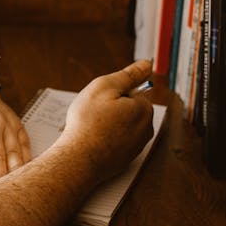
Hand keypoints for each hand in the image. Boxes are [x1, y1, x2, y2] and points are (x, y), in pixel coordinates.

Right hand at [60, 60, 153, 183]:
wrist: (78, 160)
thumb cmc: (88, 123)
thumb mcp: (105, 87)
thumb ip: (129, 75)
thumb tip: (147, 64)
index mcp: (144, 109)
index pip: (132, 92)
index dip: (113, 93)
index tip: (99, 101)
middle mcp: (146, 129)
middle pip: (128, 109)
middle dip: (111, 109)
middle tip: (93, 114)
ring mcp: (136, 146)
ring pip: (122, 125)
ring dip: (108, 124)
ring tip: (90, 128)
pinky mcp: (126, 159)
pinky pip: (116, 141)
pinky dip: (105, 139)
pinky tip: (92, 141)